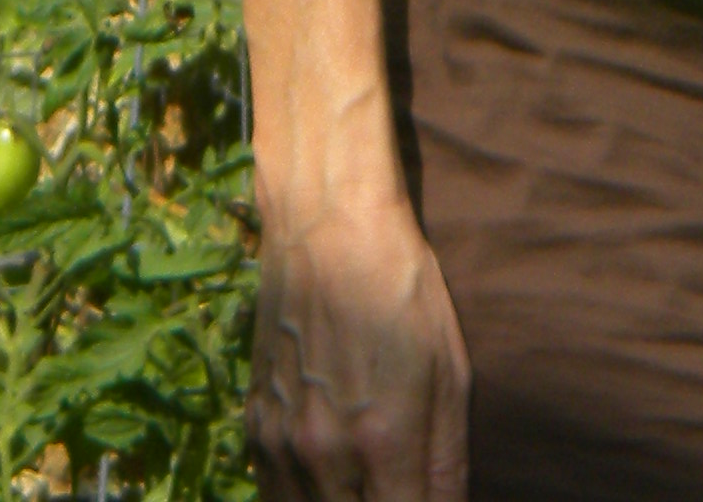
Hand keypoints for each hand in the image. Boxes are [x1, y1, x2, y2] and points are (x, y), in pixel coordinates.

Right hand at [248, 186, 470, 500]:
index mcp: (383, 443)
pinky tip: (329, 484)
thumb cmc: (402, 290)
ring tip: (366, 485)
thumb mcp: (448, 371)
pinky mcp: (254, 428)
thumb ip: (447, 462)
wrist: (326, 227)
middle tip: (396, 488)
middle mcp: (325, 456)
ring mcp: (281, 445)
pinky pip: (273, 494)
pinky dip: (302, 499)